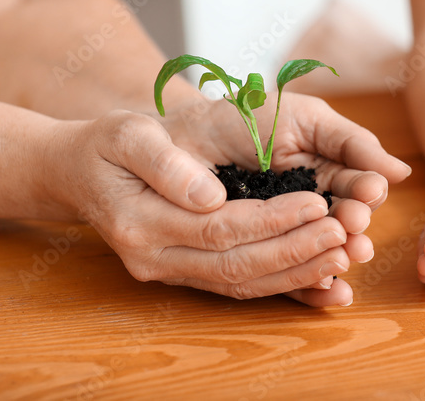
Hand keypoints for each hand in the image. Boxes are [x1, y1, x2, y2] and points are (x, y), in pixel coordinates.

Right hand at [45, 96, 408, 305]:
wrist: (78, 172)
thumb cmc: (107, 146)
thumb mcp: (127, 135)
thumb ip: (167, 163)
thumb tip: (210, 193)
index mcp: (141, 223)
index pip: (220, 228)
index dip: (273, 219)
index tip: (318, 202)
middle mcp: (155, 259)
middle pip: (237, 264)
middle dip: (296, 250)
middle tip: (346, 231)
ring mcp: (169, 272)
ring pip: (242, 283)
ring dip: (297, 272)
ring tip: (344, 252)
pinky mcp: (186, 273)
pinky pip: (238, 287)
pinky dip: (282, 284)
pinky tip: (321, 276)